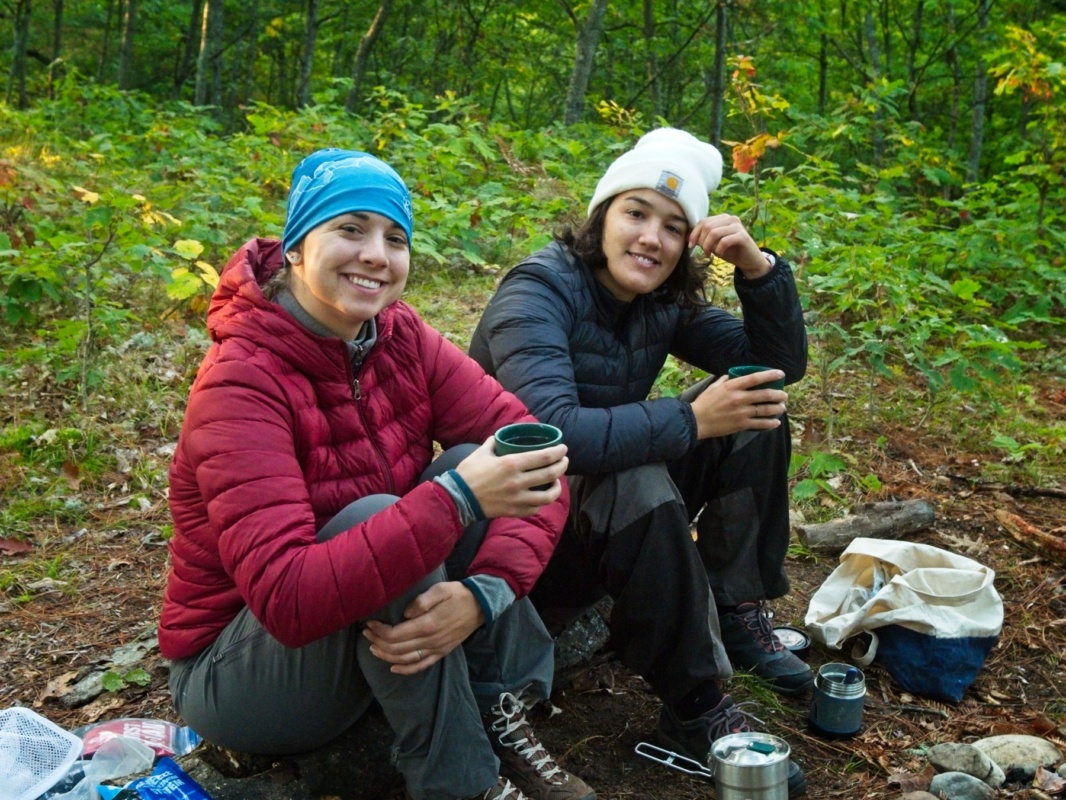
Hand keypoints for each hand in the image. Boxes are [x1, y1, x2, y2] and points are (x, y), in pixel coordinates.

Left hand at [362, 581, 483, 674]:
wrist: (480, 606)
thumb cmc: (458, 594)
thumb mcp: (440, 589)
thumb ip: (421, 601)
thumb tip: (405, 614)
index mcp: (428, 624)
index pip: (396, 634)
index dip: (379, 631)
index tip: (370, 624)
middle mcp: (430, 640)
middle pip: (397, 648)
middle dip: (378, 642)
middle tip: (367, 634)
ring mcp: (436, 649)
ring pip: (405, 659)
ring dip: (386, 656)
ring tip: (373, 647)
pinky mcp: (441, 652)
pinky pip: (421, 666)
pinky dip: (405, 670)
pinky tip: (393, 667)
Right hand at [452, 437, 567, 518]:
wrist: (457, 499)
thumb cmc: (468, 473)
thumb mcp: (481, 453)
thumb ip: (493, 443)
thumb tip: (500, 437)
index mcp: (511, 464)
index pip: (544, 457)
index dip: (558, 452)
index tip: (563, 448)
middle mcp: (518, 482)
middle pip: (550, 474)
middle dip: (562, 466)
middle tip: (564, 461)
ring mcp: (517, 499)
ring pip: (548, 496)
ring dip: (557, 487)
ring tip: (557, 481)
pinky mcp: (514, 511)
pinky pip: (535, 508)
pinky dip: (541, 502)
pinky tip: (541, 497)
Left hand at [689, 214, 770, 278]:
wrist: (749, 261)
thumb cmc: (729, 251)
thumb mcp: (713, 244)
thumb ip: (702, 239)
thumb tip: (687, 236)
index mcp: (722, 218)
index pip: (703, 221)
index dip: (694, 234)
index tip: (691, 246)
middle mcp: (730, 218)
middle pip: (707, 226)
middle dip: (701, 241)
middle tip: (703, 252)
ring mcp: (737, 226)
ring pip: (714, 233)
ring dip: (708, 246)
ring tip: (708, 255)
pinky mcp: (742, 236)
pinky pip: (724, 241)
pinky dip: (718, 249)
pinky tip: (719, 254)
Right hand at [689, 372, 787, 438]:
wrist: (697, 421)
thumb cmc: (704, 402)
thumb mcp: (714, 387)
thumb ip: (725, 380)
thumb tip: (734, 375)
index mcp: (732, 386)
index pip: (755, 378)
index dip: (770, 375)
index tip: (781, 374)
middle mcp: (739, 398)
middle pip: (765, 394)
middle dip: (779, 395)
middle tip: (784, 395)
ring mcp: (741, 412)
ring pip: (766, 409)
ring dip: (777, 408)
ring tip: (782, 408)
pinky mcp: (741, 424)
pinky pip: (760, 424)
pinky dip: (770, 423)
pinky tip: (776, 422)